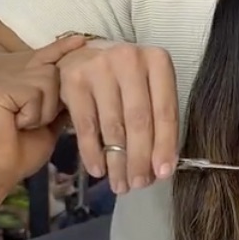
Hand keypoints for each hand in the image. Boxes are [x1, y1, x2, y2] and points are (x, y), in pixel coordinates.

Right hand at [0, 36, 84, 192]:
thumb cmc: (21, 152)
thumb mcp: (50, 124)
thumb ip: (62, 105)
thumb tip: (81, 92)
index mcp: (25, 81)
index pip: (49, 58)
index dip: (65, 49)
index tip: (82, 40)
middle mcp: (13, 74)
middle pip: (57, 72)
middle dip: (56, 102)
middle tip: (35, 122)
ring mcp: (6, 78)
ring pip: (50, 83)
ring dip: (45, 111)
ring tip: (25, 124)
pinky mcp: (2, 87)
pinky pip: (36, 94)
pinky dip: (33, 115)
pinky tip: (17, 124)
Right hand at [57, 40, 178, 193]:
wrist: (88, 55)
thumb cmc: (129, 79)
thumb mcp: (151, 90)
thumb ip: (159, 122)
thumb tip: (160, 169)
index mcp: (158, 61)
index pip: (165, 112)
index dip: (165, 146)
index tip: (163, 173)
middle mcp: (129, 60)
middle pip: (138, 121)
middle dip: (140, 159)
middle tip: (139, 184)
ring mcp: (98, 67)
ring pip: (113, 127)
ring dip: (117, 162)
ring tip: (121, 184)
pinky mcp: (73, 80)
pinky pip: (86, 126)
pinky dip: (92, 152)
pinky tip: (99, 170)